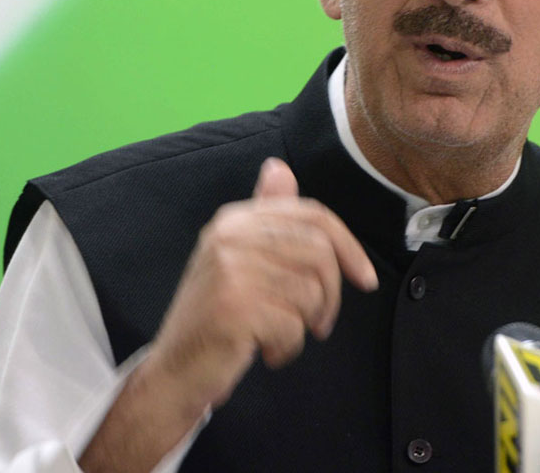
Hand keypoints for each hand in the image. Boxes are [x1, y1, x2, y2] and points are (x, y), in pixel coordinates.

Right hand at [145, 157, 377, 417]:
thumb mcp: (240, 257)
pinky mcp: (234, 309)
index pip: (314, 215)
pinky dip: (288, 347)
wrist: (174, 370)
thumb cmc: (218, 315)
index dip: (349, 246)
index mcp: (236, 219)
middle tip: (318, 322)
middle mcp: (231, 236)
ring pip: (311, 291)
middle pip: (320, 252)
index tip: (365, 278)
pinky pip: (293, 325)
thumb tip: (279, 167)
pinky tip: (265, 351)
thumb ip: (266, 216)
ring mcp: (230, 270)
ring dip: (305, 324)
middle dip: (331, 294)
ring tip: (280, 335)